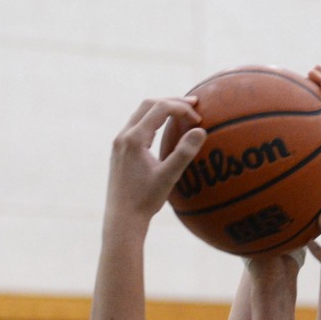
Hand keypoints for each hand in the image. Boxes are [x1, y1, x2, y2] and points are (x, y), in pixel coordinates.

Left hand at [104, 97, 205, 226]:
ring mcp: (119, 142)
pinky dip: (153, 122)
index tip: (198, 120)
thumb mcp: (168, 178)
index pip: (160, 109)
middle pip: (148, 105)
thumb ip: (183, 153)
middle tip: (193, 106)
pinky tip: (165, 131)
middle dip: (171, 102)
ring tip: (181, 115)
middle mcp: (123, 136)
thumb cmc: (145, 201)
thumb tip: (200, 131)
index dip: (181, 109)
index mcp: (134, 139)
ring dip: (162, 110)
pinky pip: (137, 126)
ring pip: (141, 114)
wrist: (122, 218)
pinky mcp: (120, 151)